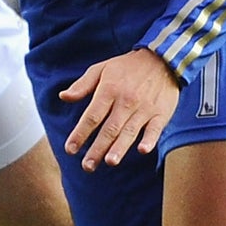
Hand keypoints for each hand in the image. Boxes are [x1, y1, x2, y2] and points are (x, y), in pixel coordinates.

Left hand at [59, 48, 180, 172]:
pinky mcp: (161, 113)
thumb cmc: (127, 67)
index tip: (70, 149)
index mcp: (109, 90)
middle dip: (97, 148)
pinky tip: (142, 150)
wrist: (162, 59)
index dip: (80, 133)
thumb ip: (82, 85)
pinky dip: (150, 139)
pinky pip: (155, 128)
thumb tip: (63, 97)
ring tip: (109, 162)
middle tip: (87, 166)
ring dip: (120, 147)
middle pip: (109, 128)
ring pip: (130, 131)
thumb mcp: (101, 69)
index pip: (92, 116)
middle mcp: (126, 101)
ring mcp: (144, 108)